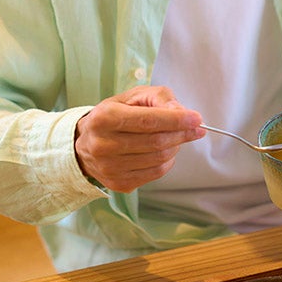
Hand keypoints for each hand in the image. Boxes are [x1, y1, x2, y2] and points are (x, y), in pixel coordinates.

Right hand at [74, 86, 204, 192]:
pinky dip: (168, 161)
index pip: (148, 121)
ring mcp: (110, 167)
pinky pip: (155, 173)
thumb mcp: (133, 97)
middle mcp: (103, 145)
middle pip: (156, 142)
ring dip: (176, 146)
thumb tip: (182, 111)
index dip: (176, 120)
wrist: (85, 143)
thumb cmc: (114, 115)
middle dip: (182, 133)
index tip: (196, 118)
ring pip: (158, 159)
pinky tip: (165, 151)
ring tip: (177, 137)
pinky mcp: (118, 183)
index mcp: (105, 118)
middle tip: (195, 127)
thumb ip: (159, 98)